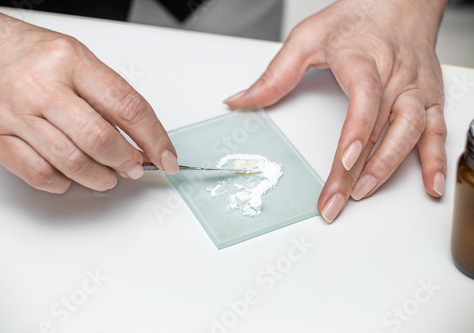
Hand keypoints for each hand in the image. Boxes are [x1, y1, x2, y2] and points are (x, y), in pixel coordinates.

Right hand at [0, 4, 178, 192]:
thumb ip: (107, 96)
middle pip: (100, 140)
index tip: (166, 157)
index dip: (154, 138)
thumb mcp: (76, 59)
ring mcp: (15, 115)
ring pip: (72, 163)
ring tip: (107, 175)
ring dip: (100, 177)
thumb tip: (138, 138)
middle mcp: (42, 87)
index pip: (127, 106)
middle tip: (133, 166)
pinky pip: (39, 175)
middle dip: (126, 161)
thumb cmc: (29, 54)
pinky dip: (63, 183)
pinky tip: (70, 176)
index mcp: (70, 62)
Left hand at [224, 0, 447, 222]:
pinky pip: (437, 130)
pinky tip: (429, 185)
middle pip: (379, 126)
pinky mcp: (429, 97)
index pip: (363, 96)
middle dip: (357, 168)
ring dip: (389, 167)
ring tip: (363, 193)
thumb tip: (241, 100)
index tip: (344, 159)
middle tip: (336, 200)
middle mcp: (393, 75)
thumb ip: (274, 74)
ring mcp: (414, 88)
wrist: (401, 2)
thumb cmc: (356, 18)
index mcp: (362, 58)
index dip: (356, 129)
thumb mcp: (306, 38)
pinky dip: (435, 160)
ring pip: (410, 131)